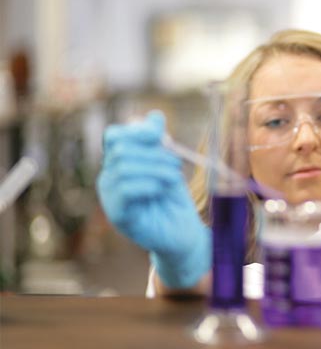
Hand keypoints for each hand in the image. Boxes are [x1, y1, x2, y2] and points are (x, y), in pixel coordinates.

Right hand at [97, 111, 210, 288]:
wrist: (182, 232)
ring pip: (124, 168)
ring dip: (156, 168)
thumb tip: (154, 115)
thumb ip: (159, 142)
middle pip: (121, 149)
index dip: (136, 131)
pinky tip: (162, 189)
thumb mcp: (168, 164)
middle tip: (176, 164)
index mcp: (118, 163)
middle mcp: (109, 178)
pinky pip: (125, 190)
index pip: (114, 136)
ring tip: (174, 178)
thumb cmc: (173, 198)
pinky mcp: (118, 215)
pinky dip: (148, 184)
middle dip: (153, 152)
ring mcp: (110, 197)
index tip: (160, 136)